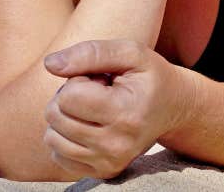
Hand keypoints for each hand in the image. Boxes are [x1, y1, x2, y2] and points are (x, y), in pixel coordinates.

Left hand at [42, 40, 192, 179]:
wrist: (173, 108)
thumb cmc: (149, 76)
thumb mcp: (130, 53)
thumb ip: (91, 52)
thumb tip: (50, 64)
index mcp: (126, 114)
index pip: (69, 96)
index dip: (79, 79)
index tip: (101, 80)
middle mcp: (117, 145)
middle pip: (56, 116)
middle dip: (69, 97)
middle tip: (97, 93)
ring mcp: (109, 162)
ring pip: (52, 137)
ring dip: (66, 117)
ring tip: (93, 110)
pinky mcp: (102, 172)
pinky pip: (58, 155)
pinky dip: (66, 137)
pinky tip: (90, 126)